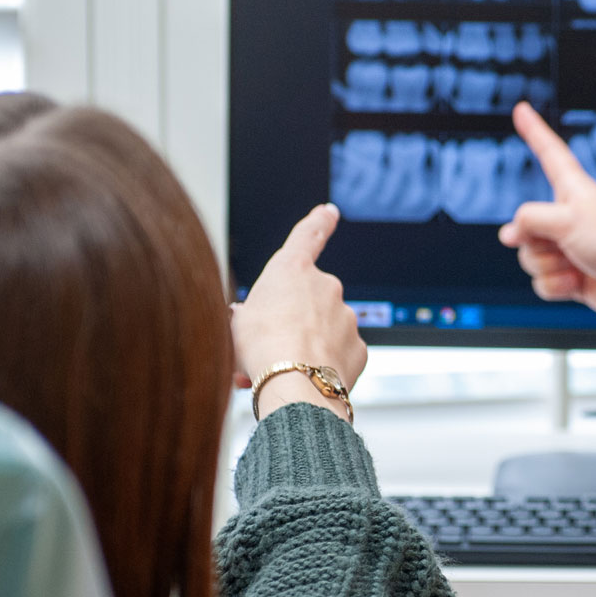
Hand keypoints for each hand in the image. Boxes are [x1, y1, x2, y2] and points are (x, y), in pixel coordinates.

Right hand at [233, 204, 366, 419]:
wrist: (294, 385)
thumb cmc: (262, 349)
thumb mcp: (237, 322)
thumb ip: (251, 313)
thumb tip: (251, 320)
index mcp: (294, 271)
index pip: (308, 236)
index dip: (318, 222)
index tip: (330, 212)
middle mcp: (327, 286)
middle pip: (307, 300)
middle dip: (289, 321)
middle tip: (268, 345)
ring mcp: (346, 316)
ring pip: (321, 330)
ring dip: (302, 346)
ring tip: (280, 369)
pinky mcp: (358, 346)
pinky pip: (337, 353)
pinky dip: (322, 364)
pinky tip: (304, 378)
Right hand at [498, 102, 595, 323]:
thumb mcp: (567, 220)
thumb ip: (529, 220)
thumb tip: (509, 235)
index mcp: (574, 190)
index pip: (549, 153)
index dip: (534, 131)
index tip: (522, 109)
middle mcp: (569, 216)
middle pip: (525, 225)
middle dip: (535, 243)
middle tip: (562, 244)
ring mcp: (569, 247)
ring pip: (529, 257)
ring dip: (548, 267)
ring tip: (576, 265)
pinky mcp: (571, 276)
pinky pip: (542, 282)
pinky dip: (556, 286)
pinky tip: (578, 283)